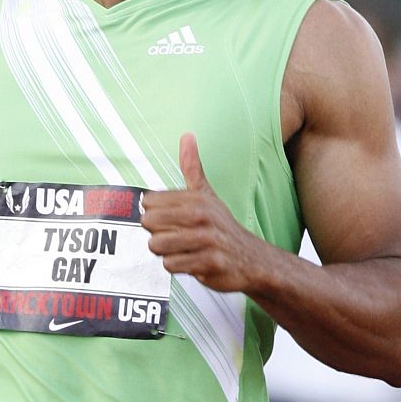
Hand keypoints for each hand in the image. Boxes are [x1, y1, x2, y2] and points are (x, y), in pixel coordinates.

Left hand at [141, 133, 260, 291]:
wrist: (251, 258)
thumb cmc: (222, 226)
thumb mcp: (207, 194)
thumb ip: (192, 167)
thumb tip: (187, 136)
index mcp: (196, 198)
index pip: (150, 202)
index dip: (155, 213)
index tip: (169, 218)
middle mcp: (201, 216)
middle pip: (149, 223)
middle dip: (157, 233)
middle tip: (175, 235)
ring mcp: (206, 239)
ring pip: (157, 245)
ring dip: (165, 251)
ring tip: (181, 248)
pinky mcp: (209, 262)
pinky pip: (171, 264)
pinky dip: (175, 266)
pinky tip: (189, 261)